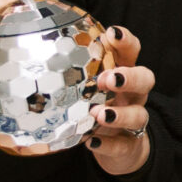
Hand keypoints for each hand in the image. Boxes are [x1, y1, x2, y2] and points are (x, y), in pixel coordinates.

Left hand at [84, 24, 154, 177]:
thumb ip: (71, 69)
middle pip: (145, 80)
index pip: (131, 52)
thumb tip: (35, 49)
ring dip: (121, 114)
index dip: (126, 41)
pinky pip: (123, 146)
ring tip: (100, 114)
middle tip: (109, 78)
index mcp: (124, 74)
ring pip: (139, 115)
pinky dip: (109, 144)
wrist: (118, 148)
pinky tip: (92, 142)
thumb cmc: (98, 107)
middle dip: (130, 77)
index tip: (112, 33)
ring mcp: (134, 121)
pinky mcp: (129, 146)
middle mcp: (133, 95)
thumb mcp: (88, 86)